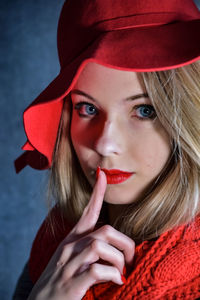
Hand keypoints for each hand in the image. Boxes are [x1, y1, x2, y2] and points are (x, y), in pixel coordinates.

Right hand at [28, 170, 134, 299]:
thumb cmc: (59, 281)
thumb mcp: (70, 258)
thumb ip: (86, 247)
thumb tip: (110, 243)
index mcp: (72, 240)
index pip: (87, 212)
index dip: (96, 194)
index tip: (102, 175)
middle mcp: (70, 248)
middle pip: (105, 232)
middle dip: (125, 244)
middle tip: (131, 260)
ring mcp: (69, 265)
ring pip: (101, 247)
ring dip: (119, 261)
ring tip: (121, 273)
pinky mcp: (71, 284)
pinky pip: (97, 270)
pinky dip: (112, 275)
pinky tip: (116, 282)